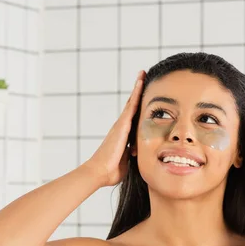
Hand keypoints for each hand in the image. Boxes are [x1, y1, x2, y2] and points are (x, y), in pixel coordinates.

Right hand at [84, 70, 145, 186]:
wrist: (100, 171)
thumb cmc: (112, 170)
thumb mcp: (127, 161)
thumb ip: (132, 155)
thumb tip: (137, 154)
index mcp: (123, 135)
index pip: (133, 117)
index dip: (138, 106)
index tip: (144, 97)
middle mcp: (121, 126)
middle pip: (131, 105)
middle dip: (137, 92)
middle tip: (143, 77)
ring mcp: (121, 124)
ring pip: (131, 102)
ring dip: (137, 88)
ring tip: (142, 74)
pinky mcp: (122, 124)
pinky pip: (131, 105)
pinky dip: (136, 93)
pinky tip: (141, 82)